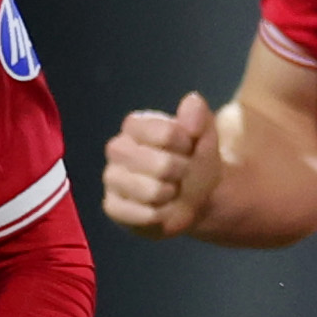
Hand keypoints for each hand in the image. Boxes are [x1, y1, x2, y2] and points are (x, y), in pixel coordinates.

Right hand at [99, 93, 223, 236]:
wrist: (197, 199)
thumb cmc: (196, 163)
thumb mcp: (205, 136)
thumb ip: (199, 115)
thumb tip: (191, 101)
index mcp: (135, 126)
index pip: (164, 133)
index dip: (186, 145)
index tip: (189, 148)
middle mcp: (117, 149)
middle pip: (160, 165)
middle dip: (181, 173)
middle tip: (181, 174)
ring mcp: (112, 179)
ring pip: (151, 192)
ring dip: (171, 195)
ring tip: (171, 191)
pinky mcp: (112, 207)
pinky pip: (142, 215)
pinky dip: (161, 215)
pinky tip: (161, 209)